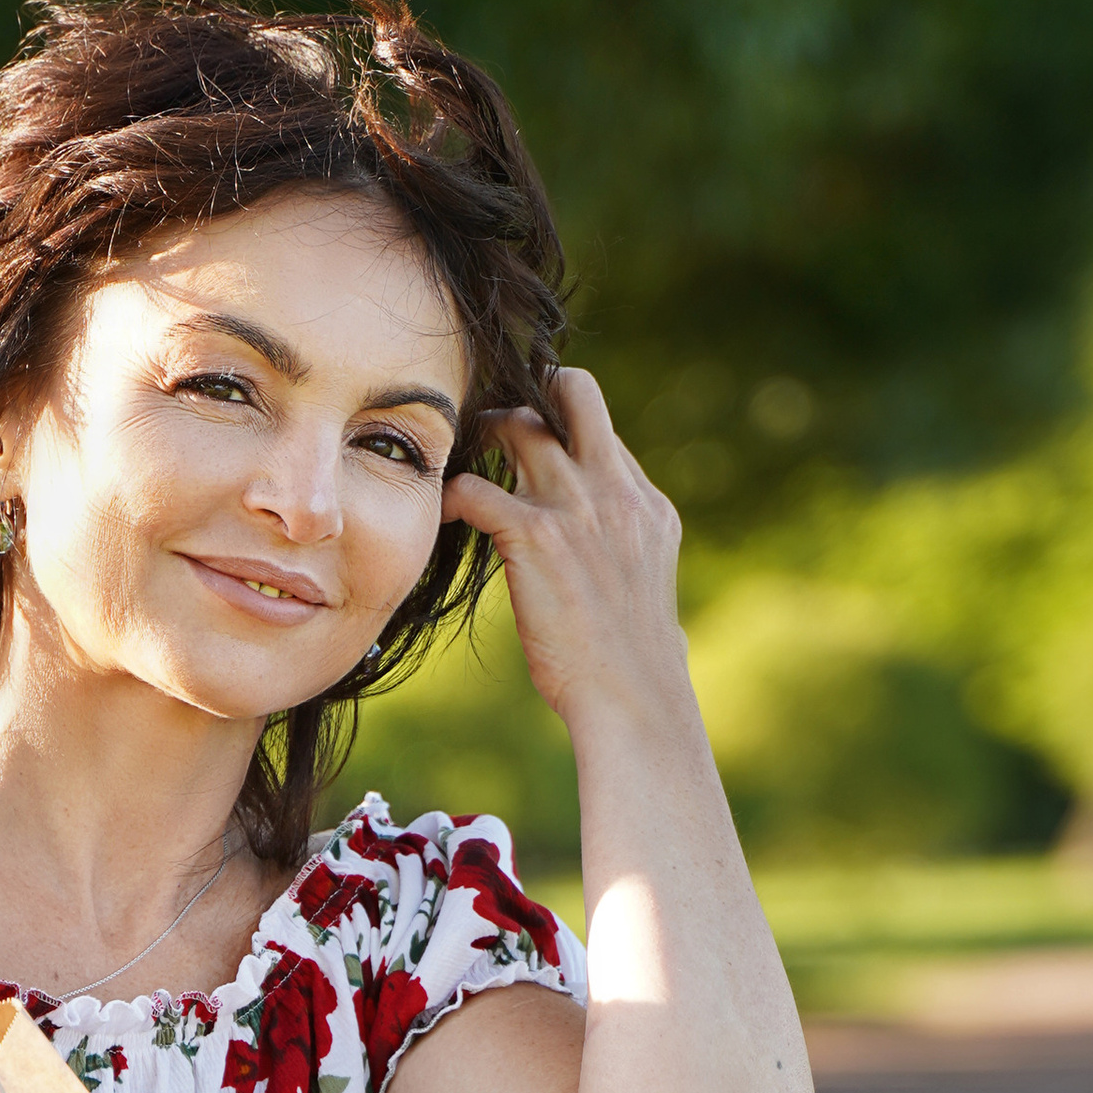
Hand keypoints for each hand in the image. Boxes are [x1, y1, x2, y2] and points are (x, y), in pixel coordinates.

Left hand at [445, 365, 686, 729]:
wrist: (633, 700)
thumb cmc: (632, 668)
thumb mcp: (647, 593)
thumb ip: (628, 561)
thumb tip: (617, 578)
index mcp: (646, 506)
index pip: (602, 434)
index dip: (564, 433)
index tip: (532, 451)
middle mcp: (617, 493)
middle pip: (575, 393)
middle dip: (531, 394)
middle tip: (494, 425)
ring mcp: (579, 508)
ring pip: (520, 425)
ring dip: (482, 435)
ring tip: (460, 460)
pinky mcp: (538, 536)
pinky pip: (476, 488)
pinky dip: (452, 496)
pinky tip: (446, 515)